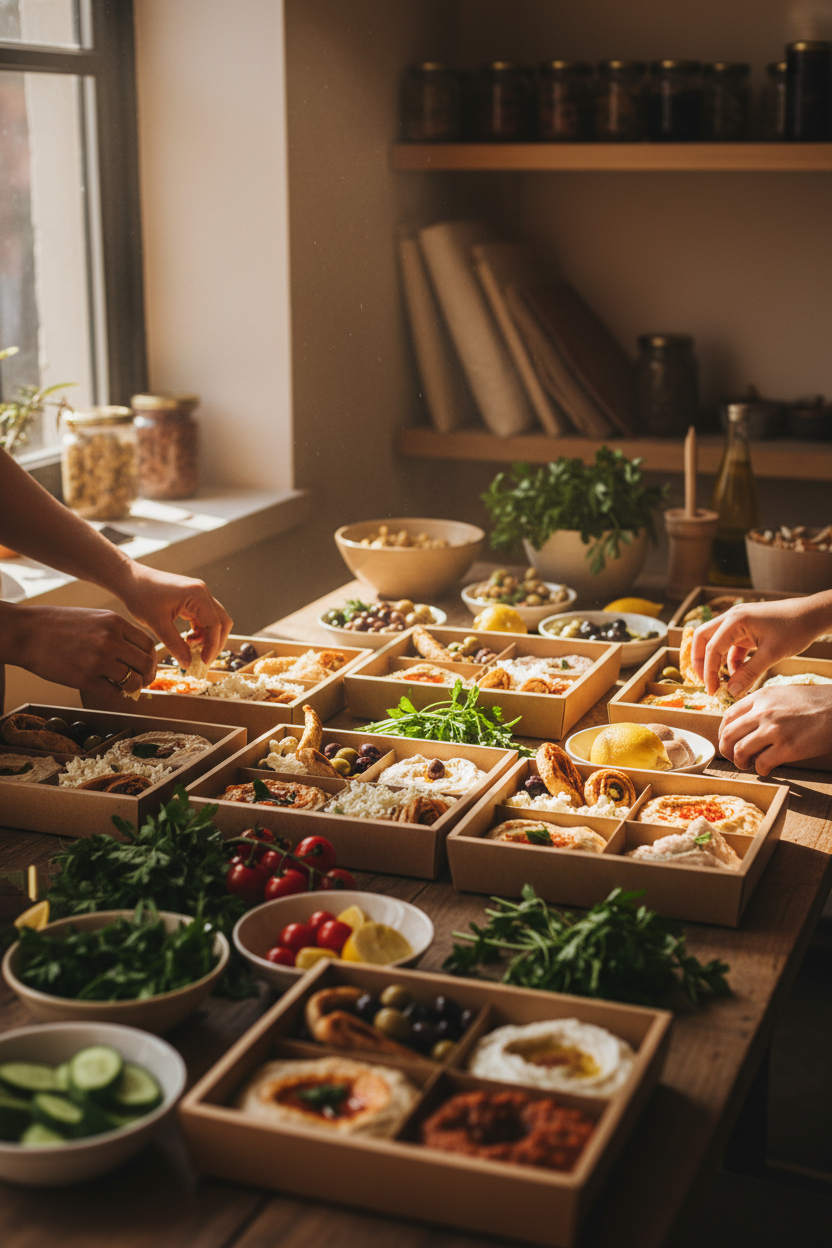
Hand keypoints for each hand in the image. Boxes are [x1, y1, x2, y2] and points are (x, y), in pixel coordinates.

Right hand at [13, 604, 155, 697]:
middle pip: (146, 664)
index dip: (152, 659)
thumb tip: (137, 655)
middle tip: (143, 681)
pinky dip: (116, 693)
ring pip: (133, 681)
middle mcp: (110, 640)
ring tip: (125, 687)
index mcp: (115, 622)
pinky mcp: (85, 678)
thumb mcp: (94, 618)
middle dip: (148, 676)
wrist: (27, 632)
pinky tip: (109, 688)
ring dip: (133, 687)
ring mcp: (98, 660)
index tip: (147, 666)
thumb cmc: (59, 625)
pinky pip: (113, 692)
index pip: (148, 645)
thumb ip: (117, 633)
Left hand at [117, 565, 232, 667]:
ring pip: (215, 620)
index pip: (215, 624)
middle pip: (222, 621)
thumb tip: (188, 664)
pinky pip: (204, 617)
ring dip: (208, 637)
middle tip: (204, 659)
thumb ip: (175, 645)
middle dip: (216, 642)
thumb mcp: (157, 624)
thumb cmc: (141, 597)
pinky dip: (201, 631)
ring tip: (192, 649)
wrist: (129, 579)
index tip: (204, 662)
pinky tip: (188, 639)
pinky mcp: (192, 598)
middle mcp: (202, 592)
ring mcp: (199, 594)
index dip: (213, 646)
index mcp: (197, 595)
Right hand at [691, 597, 828, 697]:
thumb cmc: (795, 629)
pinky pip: (730, 644)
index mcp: (735, 620)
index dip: (708, 672)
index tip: (712, 691)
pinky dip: (730, 660)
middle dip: (701, 662)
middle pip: (702, 639)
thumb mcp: (772, 654)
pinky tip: (738, 674)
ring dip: (715, 661)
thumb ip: (749, 673)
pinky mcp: (746, 628)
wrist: (813, 615)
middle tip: (706, 682)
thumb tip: (731, 692)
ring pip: (714, 641)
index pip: (711, 648)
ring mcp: (738, 621)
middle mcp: (731, 617)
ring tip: (721, 682)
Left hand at [719, 685, 831, 774]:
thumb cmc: (815, 703)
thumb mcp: (782, 694)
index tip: (728, 742)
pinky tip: (766, 769)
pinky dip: (761, 770)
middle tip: (734, 758)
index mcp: (761, 697)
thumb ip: (762, 705)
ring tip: (749, 765)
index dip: (723, 733)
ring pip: (740, 751)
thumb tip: (745, 723)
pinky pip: (762, 764)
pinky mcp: (788, 748)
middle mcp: (764, 712)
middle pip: (728, 735)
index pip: (728, 716)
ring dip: (741, 763)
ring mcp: (775, 730)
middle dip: (726, 751)